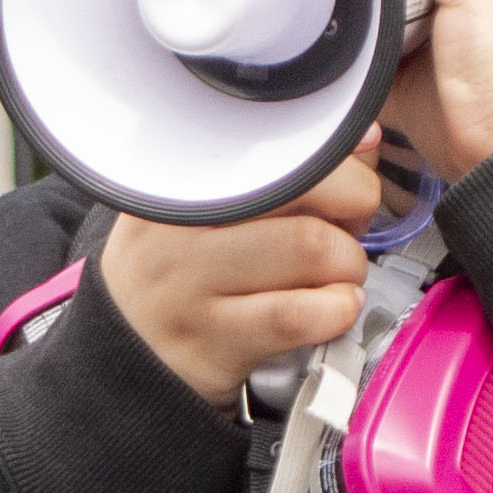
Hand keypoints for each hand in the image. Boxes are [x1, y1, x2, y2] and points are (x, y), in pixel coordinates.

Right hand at [95, 134, 388, 405]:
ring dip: (349, 263)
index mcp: (183, 175)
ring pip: (311, 246)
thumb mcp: (210, 209)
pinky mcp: (213, 339)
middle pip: (304, 184)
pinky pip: (301, 314)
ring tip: (339, 274)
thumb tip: (364, 139)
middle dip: (354, 205)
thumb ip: (286, 171)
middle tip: (350, 226)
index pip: (280, 140)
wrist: (128, 353)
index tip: (348, 179)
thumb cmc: (185, 270)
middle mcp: (179, 222)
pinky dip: (338, 309)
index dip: (335, 159)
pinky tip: (332, 309)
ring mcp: (191, 282)